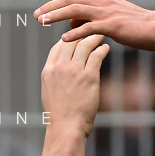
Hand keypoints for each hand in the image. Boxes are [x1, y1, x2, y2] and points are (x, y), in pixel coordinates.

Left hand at [33, 0, 154, 49]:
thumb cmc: (135, 26)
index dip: (54, 4)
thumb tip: (71, 24)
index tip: (41, 12)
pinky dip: (75, 33)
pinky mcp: (113, 25)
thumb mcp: (110, 19)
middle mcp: (102, 1)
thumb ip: (90, 19)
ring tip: (43, 22)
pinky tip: (63, 39)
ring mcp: (107, 12)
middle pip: (69, 0)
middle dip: (50, 8)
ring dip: (56, 16)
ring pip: (75, 10)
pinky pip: (89, 28)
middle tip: (36, 16)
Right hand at [40, 34, 109, 155]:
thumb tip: (62, 71)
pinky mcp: (89, 77)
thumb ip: (55, 78)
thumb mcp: (50, 92)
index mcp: (48, 71)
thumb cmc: (60, 115)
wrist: (66, 128)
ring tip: (101, 33)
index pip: (58, 47)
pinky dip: (102, 49)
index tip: (76, 35)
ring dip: (94, 36)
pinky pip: (96, 56)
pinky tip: (106, 48)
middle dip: (80, 32)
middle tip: (91, 27)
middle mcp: (60, 68)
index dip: (67, 39)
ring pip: (84, 45)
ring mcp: (74, 72)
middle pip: (70, 41)